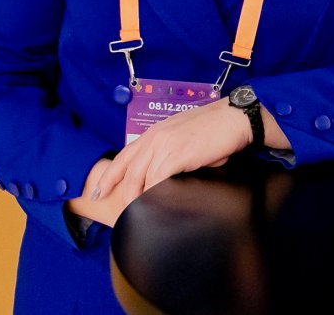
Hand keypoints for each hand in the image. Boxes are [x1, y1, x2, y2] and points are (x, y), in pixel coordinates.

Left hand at [92, 99, 252, 208]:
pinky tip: (152, 206)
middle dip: (115, 190)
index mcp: (156, 132)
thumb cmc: (215, 130)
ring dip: (135, 198)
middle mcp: (155, 137)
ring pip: (139, 176)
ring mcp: (165, 145)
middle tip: (110, 208)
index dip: (110, 174)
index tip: (99, 190)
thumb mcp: (185, 139)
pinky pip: (157, 179)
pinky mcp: (177, 154)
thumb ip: (172, 154)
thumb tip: (167, 179)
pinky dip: (152, 194)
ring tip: (134, 214)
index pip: (125, 155)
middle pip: (127, 168)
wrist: (235, 118)